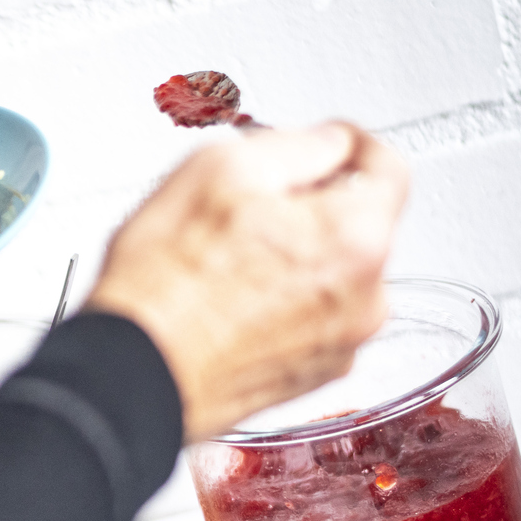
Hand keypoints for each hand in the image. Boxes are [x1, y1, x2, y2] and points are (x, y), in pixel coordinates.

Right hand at [85, 123, 409, 442]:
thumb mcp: (219, 168)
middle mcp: (366, 299)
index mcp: (356, 238)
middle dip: (312, 209)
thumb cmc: (165, 286)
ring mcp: (338, 346)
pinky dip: (279, 305)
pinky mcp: (307, 377)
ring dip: (294, 260)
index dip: (348, 143)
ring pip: (332, 277)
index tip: (325, 144)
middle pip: (358, 227)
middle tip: (248, 207)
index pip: (387, 165)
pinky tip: (228, 301)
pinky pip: (308, 322)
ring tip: (226, 262)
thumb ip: (294, 144)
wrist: (134, 371)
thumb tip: (322, 145)